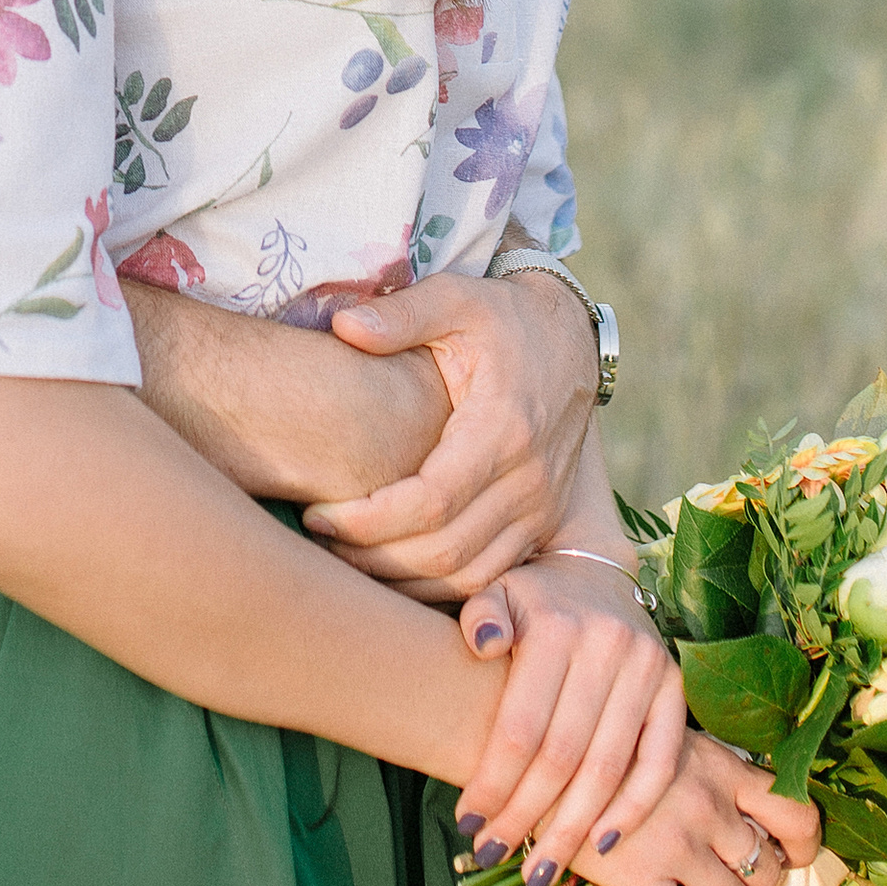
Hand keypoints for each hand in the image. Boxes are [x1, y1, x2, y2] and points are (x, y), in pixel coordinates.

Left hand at [302, 265, 594, 598]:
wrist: (568, 339)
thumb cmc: (501, 317)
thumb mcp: (454, 297)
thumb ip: (400, 314)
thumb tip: (343, 326)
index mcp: (504, 428)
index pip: (430, 501)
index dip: (369, 521)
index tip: (318, 514)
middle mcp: (530, 478)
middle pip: (446, 551)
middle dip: (374, 556)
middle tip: (319, 537)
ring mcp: (541, 506)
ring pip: (469, 576)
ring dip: (403, 581)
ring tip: (346, 557)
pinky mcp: (543, 521)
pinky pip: (491, 576)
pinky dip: (439, 588)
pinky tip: (392, 568)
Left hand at [447, 554, 685, 885]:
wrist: (595, 569)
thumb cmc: (533, 599)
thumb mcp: (496, 592)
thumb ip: (482, 617)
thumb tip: (482, 644)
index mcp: (557, 626)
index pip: (521, 725)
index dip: (493, 781)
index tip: (468, 823)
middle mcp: (607, 646)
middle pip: (562, 756)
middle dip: (525, 815)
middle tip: (493, 856)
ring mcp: (648, 668)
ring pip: (608, 768)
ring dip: (573, 828)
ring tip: (540, 870)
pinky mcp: (676, 688)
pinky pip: (660, 762)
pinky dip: (634, 808)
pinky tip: (602, 845)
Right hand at [571, 738, 823, 885]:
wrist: (535, 753)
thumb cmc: (598, 743)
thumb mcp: (663, 736)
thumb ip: (706, 769)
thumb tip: (741, 813)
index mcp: (719, 765)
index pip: (798, 814)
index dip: (804, 847)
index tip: (789, 858)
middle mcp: (707, 804)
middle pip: (769, 870)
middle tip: (730, 884)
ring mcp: (676, 844)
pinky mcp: (641, 881)